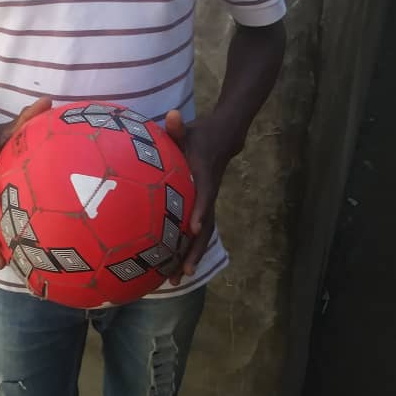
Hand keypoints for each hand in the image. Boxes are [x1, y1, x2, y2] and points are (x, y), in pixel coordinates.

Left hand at [164, 109, 231, 285]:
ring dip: (191, 257)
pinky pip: (196, 232)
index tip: (193, 226)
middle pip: (205, 225)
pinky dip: (187, 249)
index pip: (204, 194)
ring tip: (176, 280)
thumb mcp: (189, 129)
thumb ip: (178, 126)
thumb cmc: (200, 135)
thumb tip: (173, 115)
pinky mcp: (202, 207)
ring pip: (202, 234)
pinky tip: (171, 268)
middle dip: (195, 249)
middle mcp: (208, 194)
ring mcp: (207, 203)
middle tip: (183, 272)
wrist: (224, 138)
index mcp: (204, 175)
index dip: (200, 209)